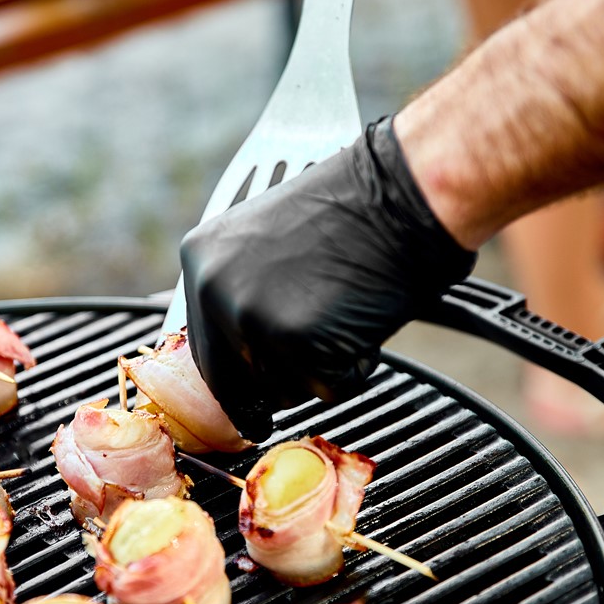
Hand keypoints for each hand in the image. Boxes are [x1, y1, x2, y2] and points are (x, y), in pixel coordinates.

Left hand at [180, 116, 476, 441]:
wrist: (401, 195)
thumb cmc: (352, 212)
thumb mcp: (267, 242)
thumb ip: (241, 291)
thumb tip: (235, 352)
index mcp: (201, 258)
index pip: (204, 349)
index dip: (234, 380)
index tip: (247, 408)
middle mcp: (214, 289)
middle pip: (236, 381)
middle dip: (279, 380)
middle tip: (316, 353)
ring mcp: (251, 317)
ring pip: (284, 389)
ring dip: (320, 370)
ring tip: (345, 313)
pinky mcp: (294, 341)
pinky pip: (327, 388)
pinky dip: (354, 368)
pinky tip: (363, 321)